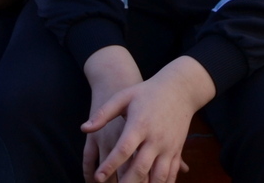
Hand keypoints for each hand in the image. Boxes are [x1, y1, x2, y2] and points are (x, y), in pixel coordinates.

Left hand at [82, 58, 214, 182]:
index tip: (98, 178)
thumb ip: (103, 113)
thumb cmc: (147, 92)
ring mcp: (168, 147)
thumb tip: (84, 128)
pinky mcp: (177, 151)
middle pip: (141, 168)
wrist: (179, 89)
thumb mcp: (124, 96)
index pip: (123, 149)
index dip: (110, 165)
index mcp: (140, 125)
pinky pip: (171, 174)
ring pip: (159, 176)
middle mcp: (155, 138)